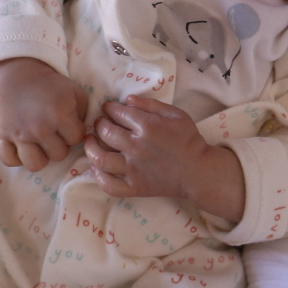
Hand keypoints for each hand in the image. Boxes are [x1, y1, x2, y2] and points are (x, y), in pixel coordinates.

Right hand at [0, 57, 88, 171]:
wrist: (17, 72)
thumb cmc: (49, 83)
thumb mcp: (74, 91)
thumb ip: (84, 112)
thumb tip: (85, 133)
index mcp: (60, 116)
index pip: (77, 139)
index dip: (74, 132)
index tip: (67, 124)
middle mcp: (40, 128)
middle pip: (58, 155)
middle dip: (58, 144)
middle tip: (53, 132)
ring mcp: (20, 134)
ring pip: (35, 165)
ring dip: (39, 156)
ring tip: (38, 144)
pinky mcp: (2, 135)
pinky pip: (9, 160)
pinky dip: (16, 158)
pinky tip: (22, 147)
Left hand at [86, 95, 244, 219]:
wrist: (198, 171)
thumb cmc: (189, 140)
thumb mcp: (176, 114)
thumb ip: (152, 105)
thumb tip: (127, 100)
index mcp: (148, 127)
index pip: (118, 113)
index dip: (109, 108)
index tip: (107, 108)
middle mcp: (136, 147)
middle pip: (105, 132)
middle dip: (99, 123)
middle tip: (99, 123)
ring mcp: (133, 169)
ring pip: (100, 158)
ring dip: (90, 147)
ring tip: (90, 142)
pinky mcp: (134, 187)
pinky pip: (109, 185)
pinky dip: (98, 176)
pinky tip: (96, 167)